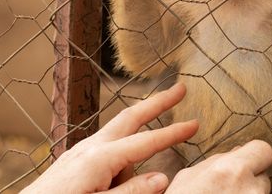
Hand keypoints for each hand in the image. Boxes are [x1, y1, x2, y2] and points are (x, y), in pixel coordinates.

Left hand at [22, 83, 197, 193]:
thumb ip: (131, 192)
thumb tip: (162, 177)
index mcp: (100, 158)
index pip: (145, 142)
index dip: (172, 133)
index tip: (195, 123)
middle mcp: (91, 146)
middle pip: (131, 116)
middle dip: (157, 102)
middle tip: (180, 88)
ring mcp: (81, 150)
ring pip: (118, 138)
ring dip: (134, 145)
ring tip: (117, 184)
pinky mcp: (76, 158)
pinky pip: (106, 150)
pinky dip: (121, 153)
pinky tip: (114, 180)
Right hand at [166, 140, 271, 193]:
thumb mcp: (187, 177)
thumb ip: (215, 162)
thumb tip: (235, 153)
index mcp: (230, 170)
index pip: (263, 150)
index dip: (254, 154)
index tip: (245, 161)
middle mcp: (250, 189)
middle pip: (264, 176)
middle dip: (251, 179)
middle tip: (231, 187)